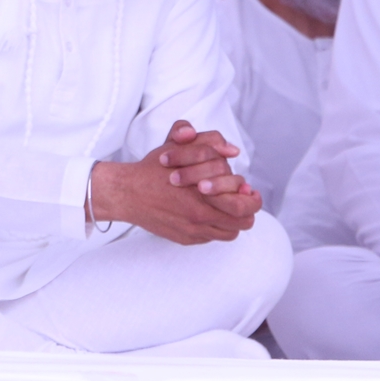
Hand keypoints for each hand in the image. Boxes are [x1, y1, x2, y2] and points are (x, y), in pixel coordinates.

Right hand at [89, 122, 261, 244]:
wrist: (127, 193)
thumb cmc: (153, 169)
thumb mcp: (179, 146)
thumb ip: (208, 141)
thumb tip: (232, 150)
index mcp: (203, 195)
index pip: (245, 206)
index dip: (252, 198)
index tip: (249, 191)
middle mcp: (200, 217)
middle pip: (243, 223)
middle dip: (246, 209)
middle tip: (241, 199)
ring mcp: (193, 231)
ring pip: (230, 233)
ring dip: (232, 220)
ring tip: (225, 207)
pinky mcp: (184, 239)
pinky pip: (211, 238)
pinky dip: (215, 227)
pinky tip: (207, 213)